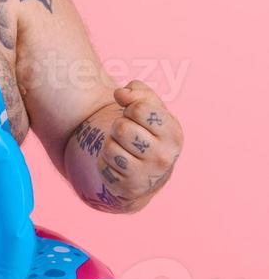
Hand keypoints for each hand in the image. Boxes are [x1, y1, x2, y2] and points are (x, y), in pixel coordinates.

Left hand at [99, 80, 182, 204]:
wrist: (145, 171)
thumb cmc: (147, 132)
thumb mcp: (150, 108)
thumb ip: (138, 92)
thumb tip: (121, 93)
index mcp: (173, 133)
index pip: (140, 108)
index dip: (130, 107)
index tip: (134, 114)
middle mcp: (164, 156)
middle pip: (121, 127)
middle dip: (119, 126)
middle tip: (128, 133)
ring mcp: (147, 174)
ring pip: (110, 145)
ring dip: (111, 142)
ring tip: (124, 147)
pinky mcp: (128, 186)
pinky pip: (105, 162)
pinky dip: (106, 159)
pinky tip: (119, 162)